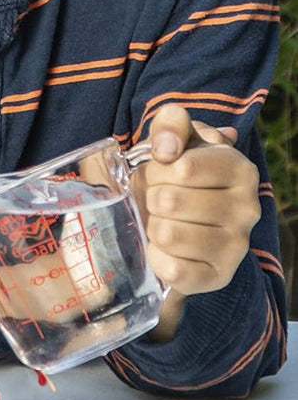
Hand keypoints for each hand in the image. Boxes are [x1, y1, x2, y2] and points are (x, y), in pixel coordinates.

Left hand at [140, 103, 260, 340]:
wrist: (173, 215)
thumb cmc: (172, 171)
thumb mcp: (172, 136)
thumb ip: (170, 123)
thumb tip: (166, 150)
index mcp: (240, 168)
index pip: (182, 168)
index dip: (158, 168)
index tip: (163, 169)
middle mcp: (248, 209)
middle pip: (170, 202)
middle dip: (151, 197)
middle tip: (160, 198)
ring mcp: (236, 246)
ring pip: (168, 235)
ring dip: (153, 226)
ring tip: (164, 220)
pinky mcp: (219, 277)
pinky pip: (172, 269)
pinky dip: (157, 257)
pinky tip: (166, 248)